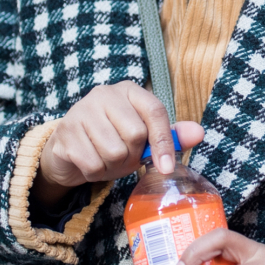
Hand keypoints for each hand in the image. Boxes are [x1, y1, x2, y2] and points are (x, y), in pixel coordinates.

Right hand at [34, 82, 203, 203]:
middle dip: (133, 155)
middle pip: (135, 134)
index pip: (155, 111)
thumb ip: (170, 136)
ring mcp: (81, 111)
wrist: (70, 151)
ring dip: (113, 166)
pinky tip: (91, 163)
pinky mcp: (65, 133)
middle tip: (124, 156)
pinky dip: (96, 173)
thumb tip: (199, 133)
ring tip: (106, 159)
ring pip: (114, 151)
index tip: (167, 167)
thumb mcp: (144, 139)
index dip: (164, 141)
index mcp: (128, 91)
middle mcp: (104, 94)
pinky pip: (93, 164)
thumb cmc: (113, 141)